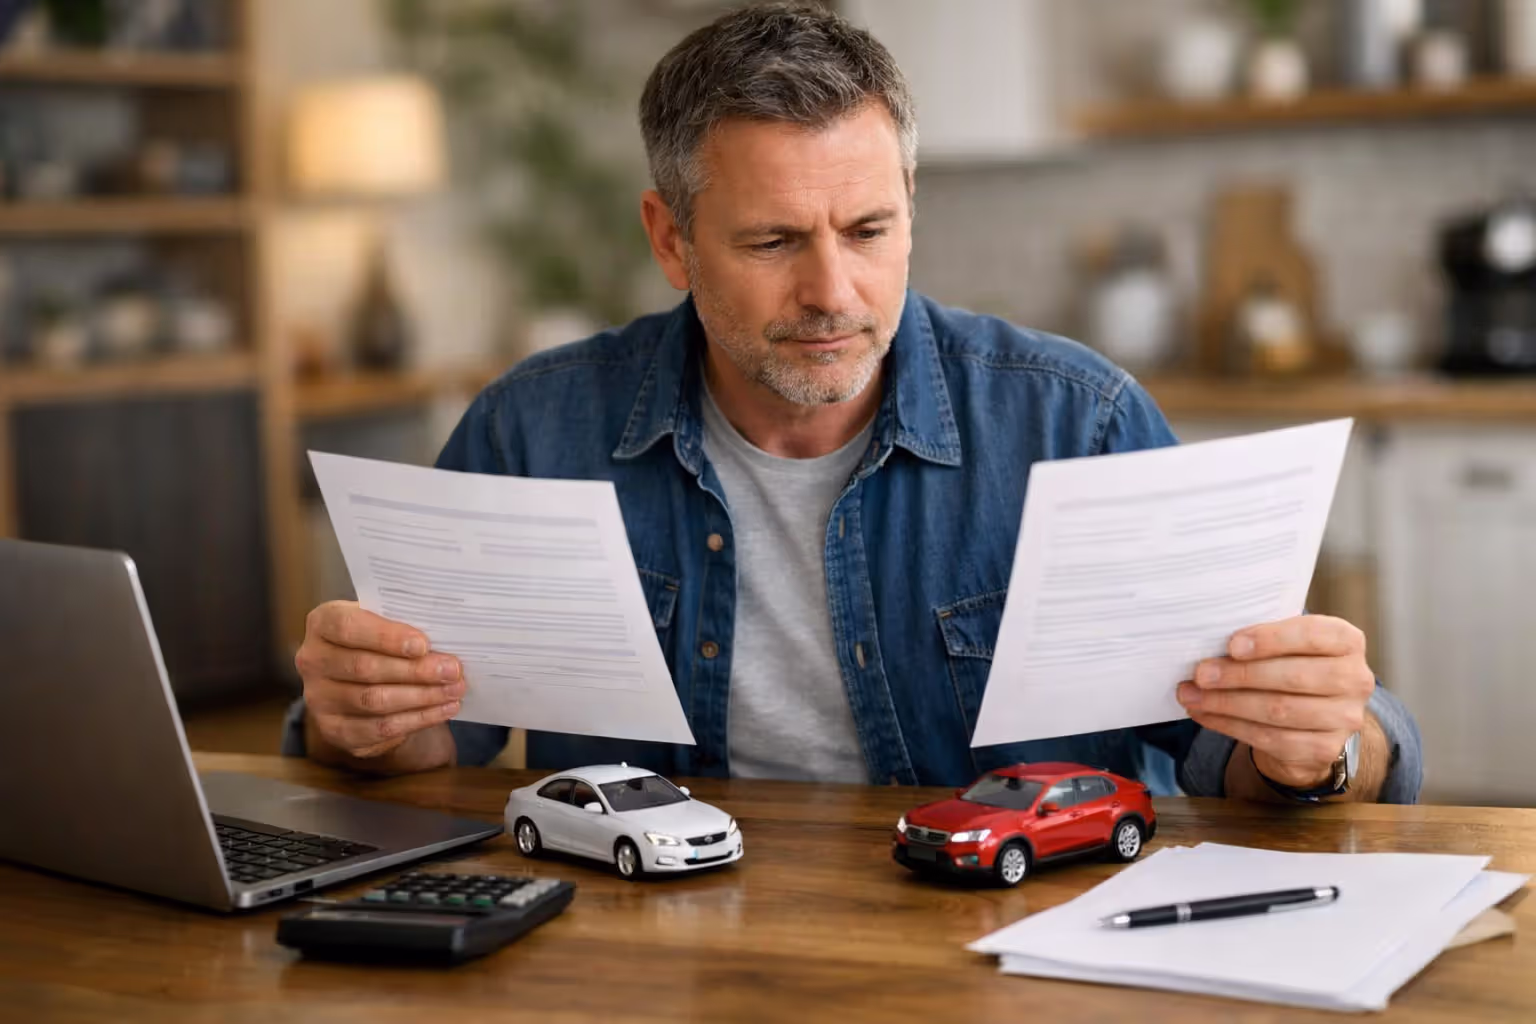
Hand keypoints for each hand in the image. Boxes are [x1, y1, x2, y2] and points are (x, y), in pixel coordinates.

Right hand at [295, 601, 464, 760]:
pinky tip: (442, 710)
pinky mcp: (333, 730)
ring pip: (373, 701)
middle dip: (415, 671)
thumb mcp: (386, 620)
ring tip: (454, 690)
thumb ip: (405, 624)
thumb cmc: (380, 639)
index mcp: (322, 623)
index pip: (348, 627)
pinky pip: (378, 729)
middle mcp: (312, 660)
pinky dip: (416, 720)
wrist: (362, 675)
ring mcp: (318, 698)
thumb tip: (447, 637)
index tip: (423, 645)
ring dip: (421, 697)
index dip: (386, 637)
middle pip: (364, 667)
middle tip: (452, 670)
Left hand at [1176, 615, 1373, 788]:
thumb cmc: (1291, 664)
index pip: (1313, 635)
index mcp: (1347, 640)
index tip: (1232, 645)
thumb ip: (1260, 639)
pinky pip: (1270, 739)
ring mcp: (1345, 717)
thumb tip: (1209, 647)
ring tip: (1192, 695)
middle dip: (1239, 675)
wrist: (1312, 717)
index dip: (1271, 640)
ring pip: (1278, 710)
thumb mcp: (1285, 643)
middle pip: (1293, 677)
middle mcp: (1355, 678)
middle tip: (1201, 673)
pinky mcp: (1325, 748)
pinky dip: (1230, 726)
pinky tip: (1205, 714)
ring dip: (1227, 703)